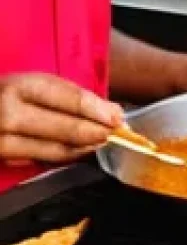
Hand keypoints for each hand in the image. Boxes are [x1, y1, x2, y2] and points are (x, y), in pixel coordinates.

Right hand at [0, 74, 122, 164]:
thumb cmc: (4, 93)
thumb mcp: (32, 83)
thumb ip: (68, 95)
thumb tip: (109, 110)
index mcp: (20, 86)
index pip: (69, 99)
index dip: (99, 111)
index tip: (118, 117)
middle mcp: (7, 113)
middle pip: (64, 127)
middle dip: (95, 132)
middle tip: (115, 134)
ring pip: (51, 149)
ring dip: (81, 148)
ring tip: (99, 143)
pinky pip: (34, 161)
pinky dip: (59, 157)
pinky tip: (74, 152)